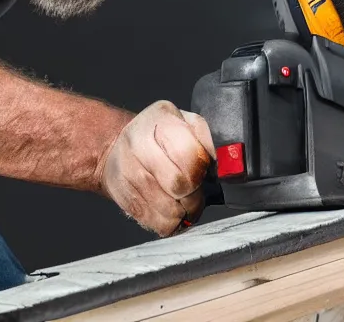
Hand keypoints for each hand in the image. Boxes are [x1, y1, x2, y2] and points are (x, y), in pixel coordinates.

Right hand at [98, 100, 215, 234]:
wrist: (116, 146)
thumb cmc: (158, 133)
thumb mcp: (185, 121)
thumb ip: (206, 137)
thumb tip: (227, 161)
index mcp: (160, 121)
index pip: (188, 155)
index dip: (203, 169)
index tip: (206, 171)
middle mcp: (139, 146)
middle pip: (179, 185)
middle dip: (196, 195)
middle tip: (200, 192)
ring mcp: (128, 175)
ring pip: (168, 210)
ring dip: (185, 212)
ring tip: (188, 203)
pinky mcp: (124, 200)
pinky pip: (155, 223)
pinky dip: (171, 223)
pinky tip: (173, 211)